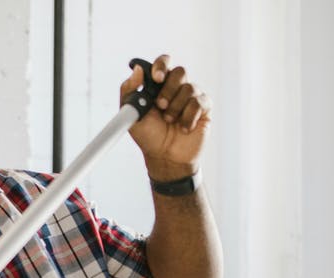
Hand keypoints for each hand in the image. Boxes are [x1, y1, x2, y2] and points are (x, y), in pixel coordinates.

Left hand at [120, 54, 212, 180]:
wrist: (165, 157)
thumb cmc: (148, 136)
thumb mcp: (131, 114)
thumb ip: (128, 91)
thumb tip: (137, 69)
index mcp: (158, 86)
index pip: (163, 63)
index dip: (161, 65)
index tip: (156, 78)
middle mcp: (176, 88)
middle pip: (179, 72)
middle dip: (168, 90)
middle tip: (160, 106)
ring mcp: (191, 97)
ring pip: (189, 88)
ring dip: (176, 107)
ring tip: (170, 122)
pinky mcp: (204, 108)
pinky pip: (200, 102)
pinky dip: (188, 117)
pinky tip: (183, 128)